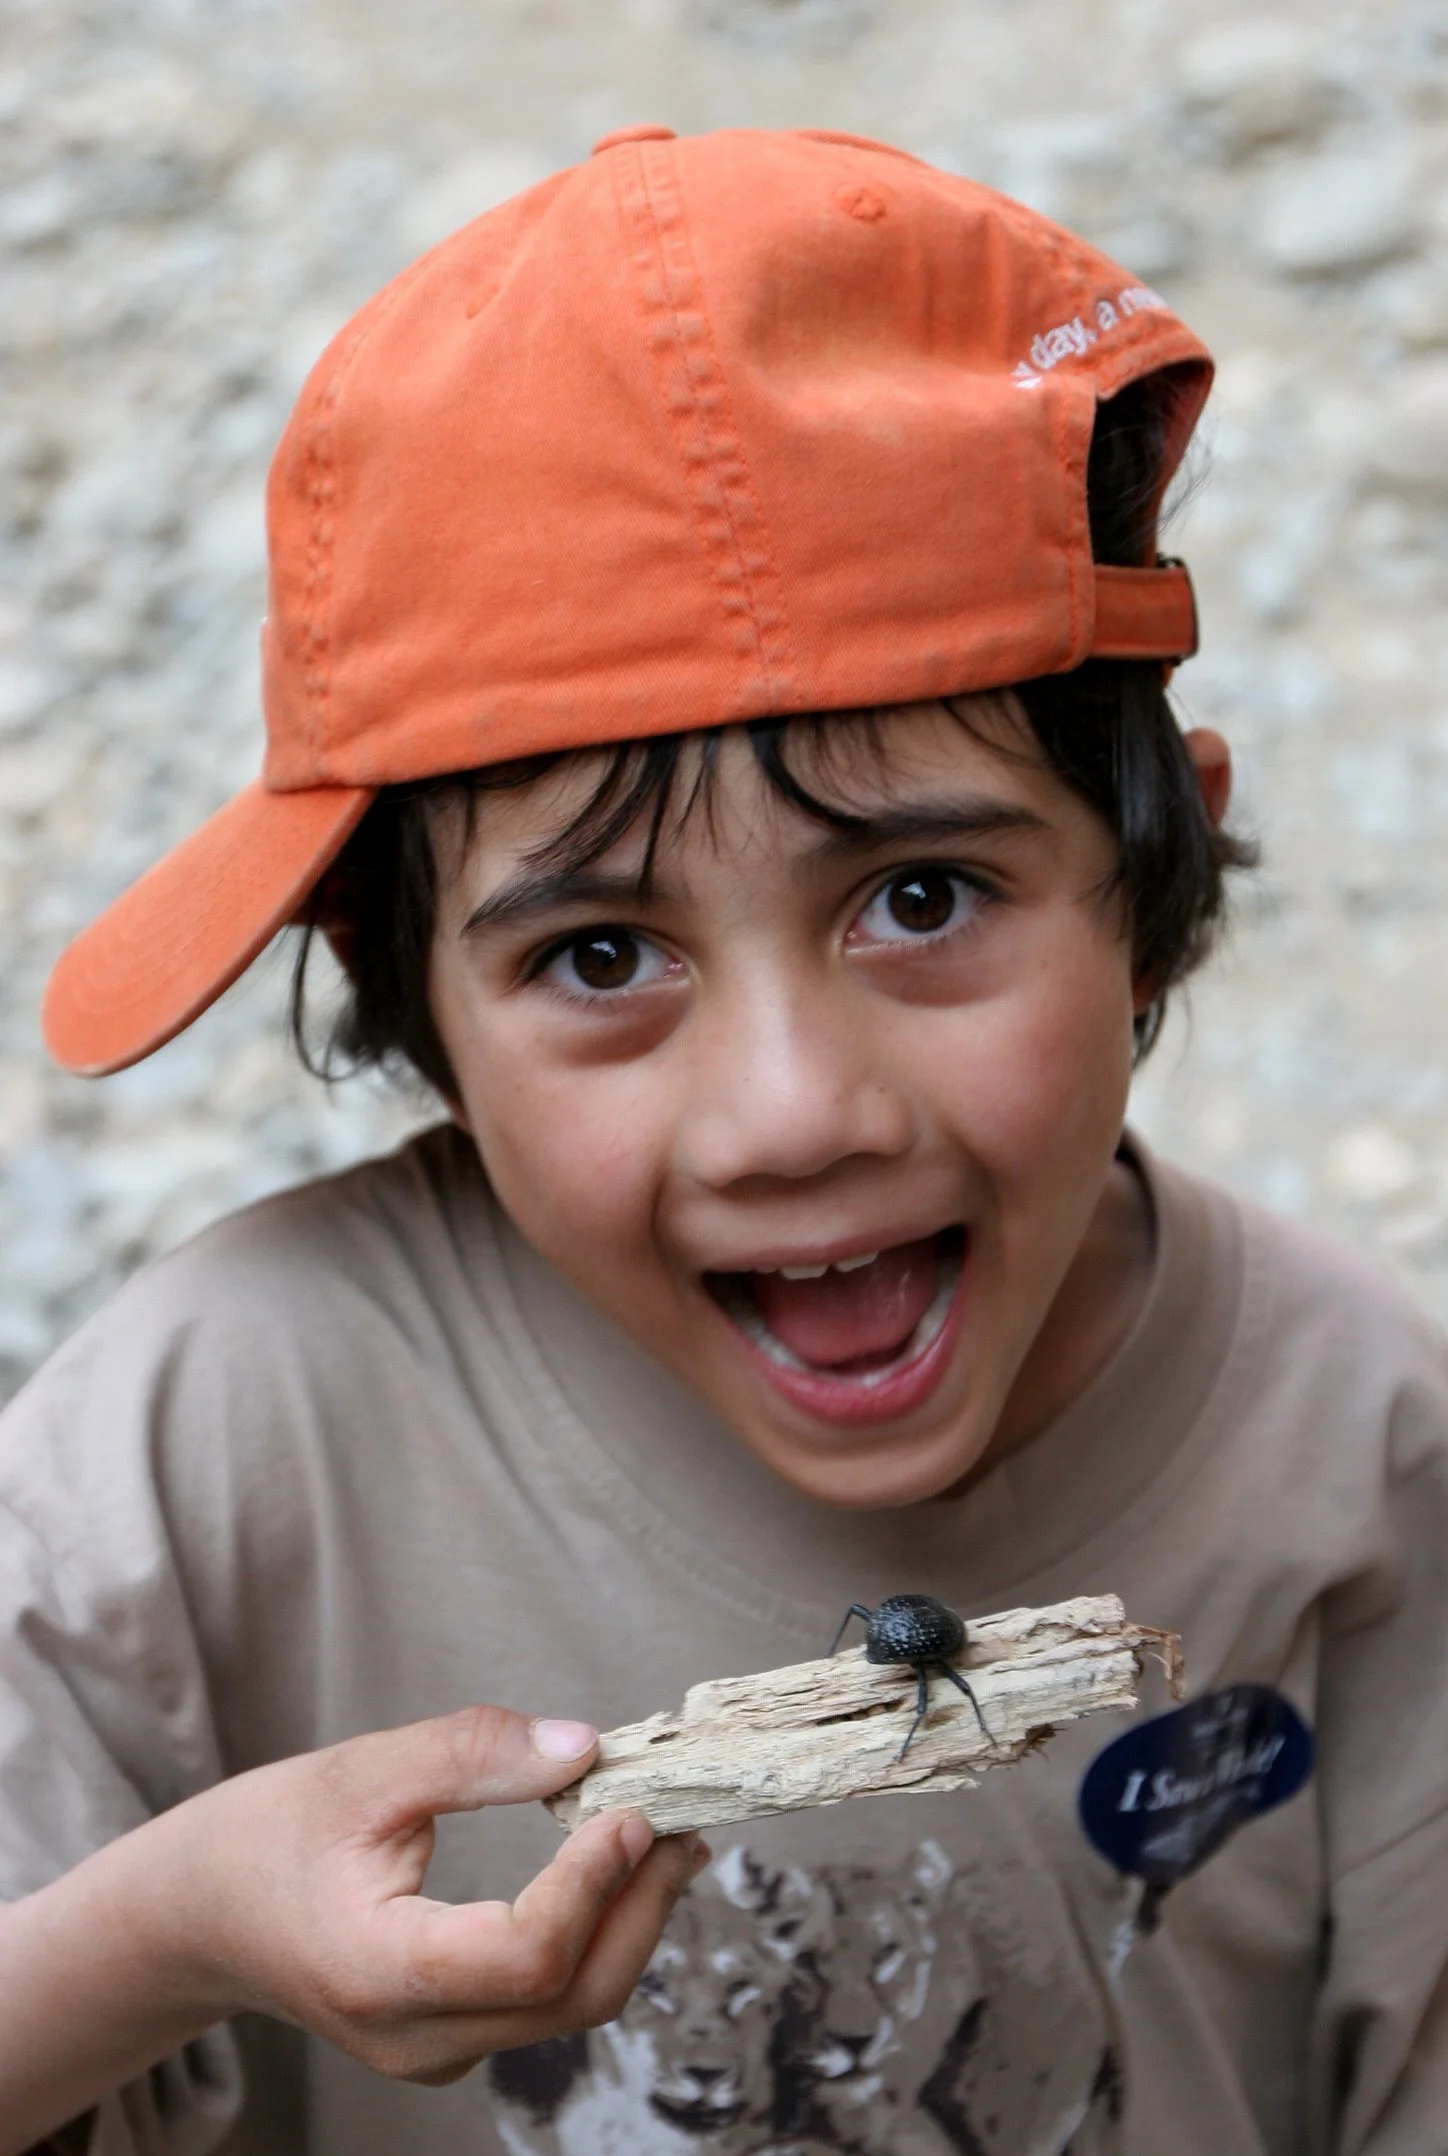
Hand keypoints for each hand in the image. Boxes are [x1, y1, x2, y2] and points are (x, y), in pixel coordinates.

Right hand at [172, 1706, 703, 2082]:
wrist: (203, 1914)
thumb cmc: (270, 1837)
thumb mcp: (360, 1772)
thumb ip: (470, 1754)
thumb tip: (582, 1746)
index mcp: (381, 1974)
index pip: (525, 1957)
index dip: (591, 1885)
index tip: (629, 1808)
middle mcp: (417, 2036)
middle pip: (570, 1994)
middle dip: (641, 1905)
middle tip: (683, 1817)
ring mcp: (438, 2049)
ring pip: (570, 2006)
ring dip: (632, 1920)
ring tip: (668, 1835)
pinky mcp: (454, 2035)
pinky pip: (548, 2000)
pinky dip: (597, 1934)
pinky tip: (614, 1869)